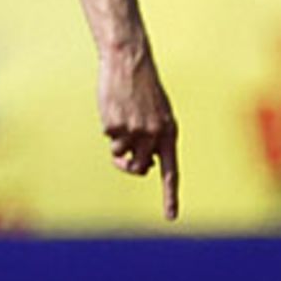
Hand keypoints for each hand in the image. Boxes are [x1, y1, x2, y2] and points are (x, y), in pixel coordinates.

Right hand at [99, 45, 179, 221]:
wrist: (130, 62)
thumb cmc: (144, 90)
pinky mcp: (114, 126)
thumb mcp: (157, 115)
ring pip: (120, 154)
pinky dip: (109, 125)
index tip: (171, 218)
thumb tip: (143, 167)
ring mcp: (133, 131)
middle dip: (129, 165)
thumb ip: (154, 140)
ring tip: (122, 116)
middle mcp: (153, 135)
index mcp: (169, 133)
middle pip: (139, 168)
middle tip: (122, 155)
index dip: (171, 196)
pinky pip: (109, 137)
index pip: (171, 172)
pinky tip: (114, 106)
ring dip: (117, 143)